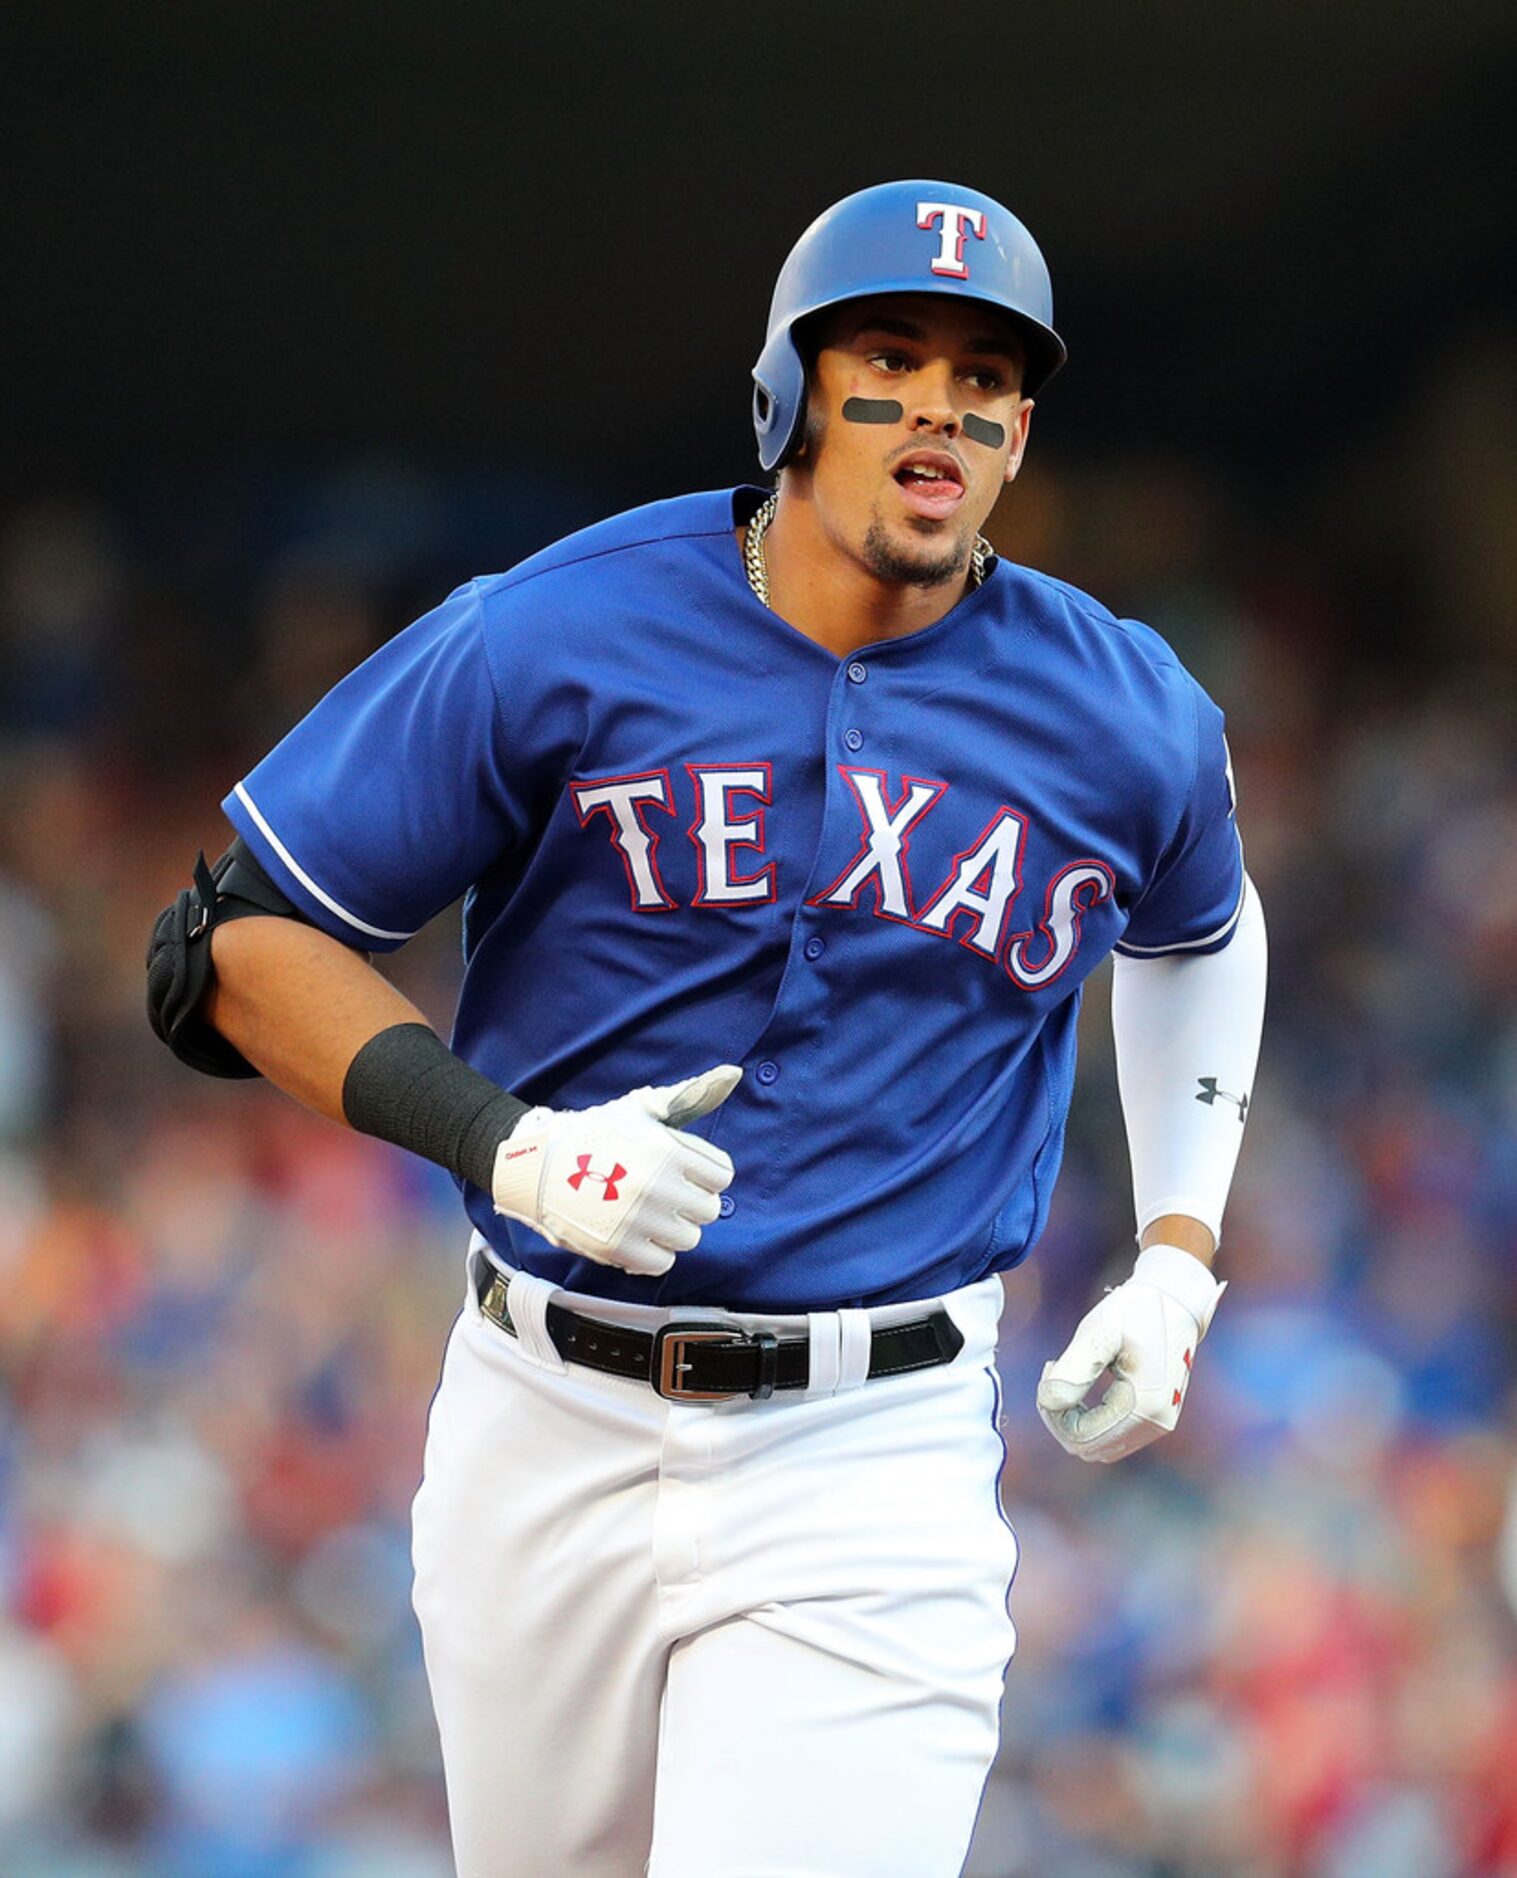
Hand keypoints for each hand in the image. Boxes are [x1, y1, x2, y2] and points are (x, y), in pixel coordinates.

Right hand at [490, 1064, 740, 1275]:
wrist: (537, 1166)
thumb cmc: (596, 1134)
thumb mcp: (641, 1108)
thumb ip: (690, 1096)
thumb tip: (733, 1073)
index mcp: (668, 1151)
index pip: (722, 1175)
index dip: (704, 1173)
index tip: (683, 1172)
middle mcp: (658, 1187)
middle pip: (708, 1209)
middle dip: (690, 1201)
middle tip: (664, 1193)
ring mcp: (639, 1221)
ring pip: (688, 1238)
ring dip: (672, 1228)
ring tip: (647, 1213)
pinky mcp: (619, 1250)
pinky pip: (663, 1263)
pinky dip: (652, 1252)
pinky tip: (635, 1233)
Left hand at [1035, 1243, 1225, 1462]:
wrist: (1175, 1300)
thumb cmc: (1136, 1310)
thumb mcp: (1099, 1332)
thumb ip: (1073, 1370)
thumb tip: (1049, 1403)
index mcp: (1144, 1407)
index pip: (1079, 1437)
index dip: (1053, 1411)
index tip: (1050, 1367)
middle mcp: (1156, 1424)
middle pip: (1086, 1447)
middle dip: (1060, 1414)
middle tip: (1053, 1370)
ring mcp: (1158, 1424)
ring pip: (1097, 1445)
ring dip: (1073, 1417)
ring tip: (1067, 1373)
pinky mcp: (1154, 1417)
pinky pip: (1110, 1434)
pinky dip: (1089, 1416)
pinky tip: (1082, 1383)